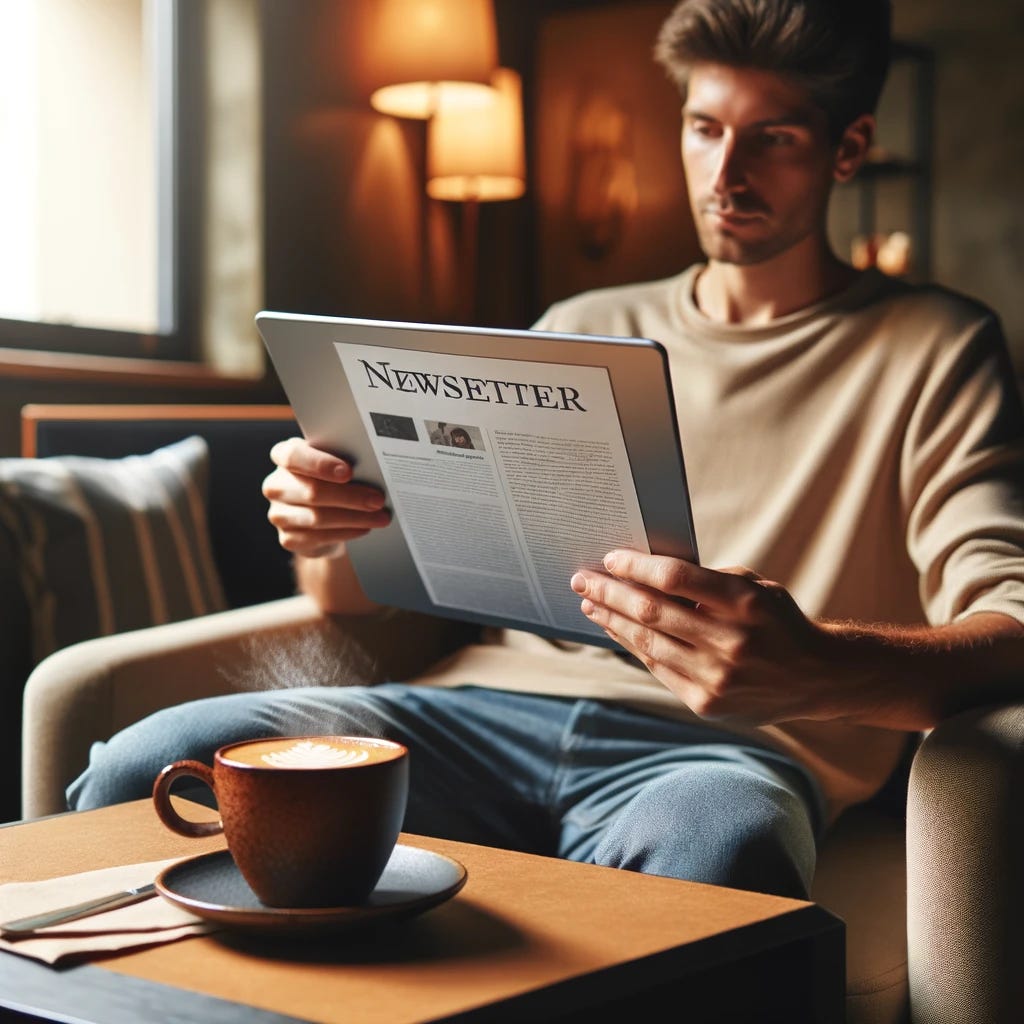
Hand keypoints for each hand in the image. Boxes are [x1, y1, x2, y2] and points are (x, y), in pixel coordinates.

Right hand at [262, 437, 390, 558]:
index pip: (293, 456)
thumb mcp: (335, 464)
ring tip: (380, 516)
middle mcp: (276, 485)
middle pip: (311, 491)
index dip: (320, 464)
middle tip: (378, 499)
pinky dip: (347, 532)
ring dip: (355, 518)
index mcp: (284, 456)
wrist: (324, 516)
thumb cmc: (332, 481)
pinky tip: (364, 527)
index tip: (347, 472)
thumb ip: (344, 461)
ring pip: (318, 518)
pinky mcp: (288, 538)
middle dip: (350, 496)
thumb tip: (372, 467)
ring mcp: (279, 514)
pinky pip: (319, 537)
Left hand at [570, 550, 836, 724]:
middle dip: (610, 593)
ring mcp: (718, 678)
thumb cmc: (777, 621)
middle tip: (582, 579)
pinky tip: (615, 630)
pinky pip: (657, 667)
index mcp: (745, 603)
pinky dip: (632, 646)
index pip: (675, 578)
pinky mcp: (707, 703)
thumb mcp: (755, 588)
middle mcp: (731, 642)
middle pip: (652, 612)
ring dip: (612, 620)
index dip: (636, 567)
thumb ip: (706, 582)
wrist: (816, 678)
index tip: (610, 558)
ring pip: (647, 643)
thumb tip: (644, 572)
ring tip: (590, 604)